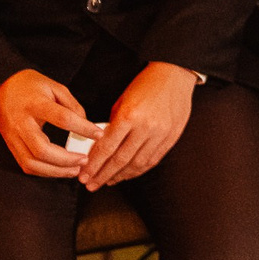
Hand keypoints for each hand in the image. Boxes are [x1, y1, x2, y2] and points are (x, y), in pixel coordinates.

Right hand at [0, 68, 95, 178]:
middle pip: (42, 149)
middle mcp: (21, 123)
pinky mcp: (11, 146)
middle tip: (84, 160)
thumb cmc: (30, 86)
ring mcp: (13, 137)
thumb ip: (72, 105)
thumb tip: (86, 125)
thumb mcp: (55, 86)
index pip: (62, 119)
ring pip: (32, 163)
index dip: (83, 128)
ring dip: (56, 171)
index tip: (98, 134)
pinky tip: (59, 170)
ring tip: (75, 170)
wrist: (1, 88)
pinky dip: (44, 172)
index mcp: (35, 104)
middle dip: (66, 160)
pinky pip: (27, 166)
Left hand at [81, 61, 198, 188]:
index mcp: (129, 116)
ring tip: (108, 182)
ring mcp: (160, 134)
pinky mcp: (171, 138)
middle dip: (103, 175)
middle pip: (120, 160)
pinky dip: (138, 170)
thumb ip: (113, 124)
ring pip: (137, 164)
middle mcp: (146, 128)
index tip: (84, 175)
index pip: (107, 147)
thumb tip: (102, 146)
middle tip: (91, 185)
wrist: (175, 74)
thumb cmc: (146, 84)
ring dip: (120, 176)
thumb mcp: (123, 100)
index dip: (93, 165)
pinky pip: (152, 160)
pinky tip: (127, 174)